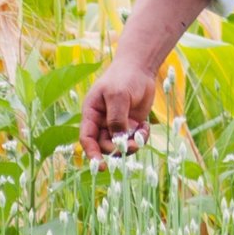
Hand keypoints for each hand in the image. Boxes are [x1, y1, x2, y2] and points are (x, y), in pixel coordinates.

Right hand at [76, 0, 209, 162]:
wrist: (140, 68)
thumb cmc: (124, 77)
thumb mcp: (118, 96)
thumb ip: (116, 119)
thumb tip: (118, 141)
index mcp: (91, 113)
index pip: (87, 138)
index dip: (92, 154)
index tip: (100, 166)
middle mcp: (101, 121)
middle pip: (104, 145)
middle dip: (117, 149)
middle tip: (132, 145)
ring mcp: (116, 124)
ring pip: (119, 146)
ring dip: (130, 145)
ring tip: (141, 135)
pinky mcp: (130, 125)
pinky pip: (132, 140)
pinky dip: (140, 138)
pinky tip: (146, 127)